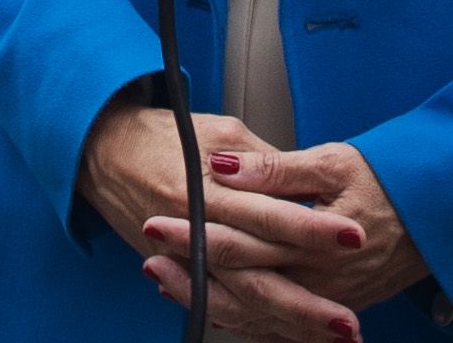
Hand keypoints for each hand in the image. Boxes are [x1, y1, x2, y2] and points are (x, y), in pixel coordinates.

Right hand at [76, 88, 364, 333]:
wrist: (99, 148)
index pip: (267, 215)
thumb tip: (309, 189)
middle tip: (348, 321)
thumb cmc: (160, 133)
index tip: (353, 237)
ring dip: (286, 323)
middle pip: (254, 276)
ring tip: (330, 335)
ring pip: (239, 302)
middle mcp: (193, 228)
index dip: (311, 228)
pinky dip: (252, 325)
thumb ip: (265, 162)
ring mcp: (182, 256)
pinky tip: (286, 335)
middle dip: (304, 303)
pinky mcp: (176, 268)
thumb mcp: (217, 130)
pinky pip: (217, 305)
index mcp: (206, 188)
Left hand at [165, 141, 428, 333]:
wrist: (437, 219)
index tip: (154, 221)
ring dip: (205, 296)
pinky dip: (236, 314)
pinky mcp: (329, 307)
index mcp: (318, 240)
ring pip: (255, 311)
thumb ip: (276, 170)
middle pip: (242, 280)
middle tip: (146, 249)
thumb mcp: (334, 163)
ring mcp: (325, 300)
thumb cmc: (387, 182)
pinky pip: (276, 324)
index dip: (195, 231)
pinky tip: (207, 299)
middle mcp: (320, 279)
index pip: (244, 237)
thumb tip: (224, 166)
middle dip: (189, 268)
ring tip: (161, 277)